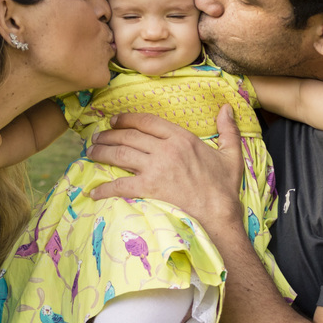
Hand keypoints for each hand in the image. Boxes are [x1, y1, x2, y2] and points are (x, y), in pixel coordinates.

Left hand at [88, 107, 243, 231]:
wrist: (220, 215)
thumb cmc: (224, 187)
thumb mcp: (231, 154)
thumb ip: (228, 129)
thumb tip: (226, 108)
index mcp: (182, 138)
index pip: (147, 122)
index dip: (127, 119)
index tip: (114, 120)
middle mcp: (166, 149)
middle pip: (129, 136)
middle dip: (108, 135)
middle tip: (96, 137)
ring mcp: (155, 169)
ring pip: (120, 154)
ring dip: (102, 152)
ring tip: (91, 152)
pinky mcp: (149, 189)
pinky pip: (120, 185)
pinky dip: (104, 188)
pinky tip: (94, 191)